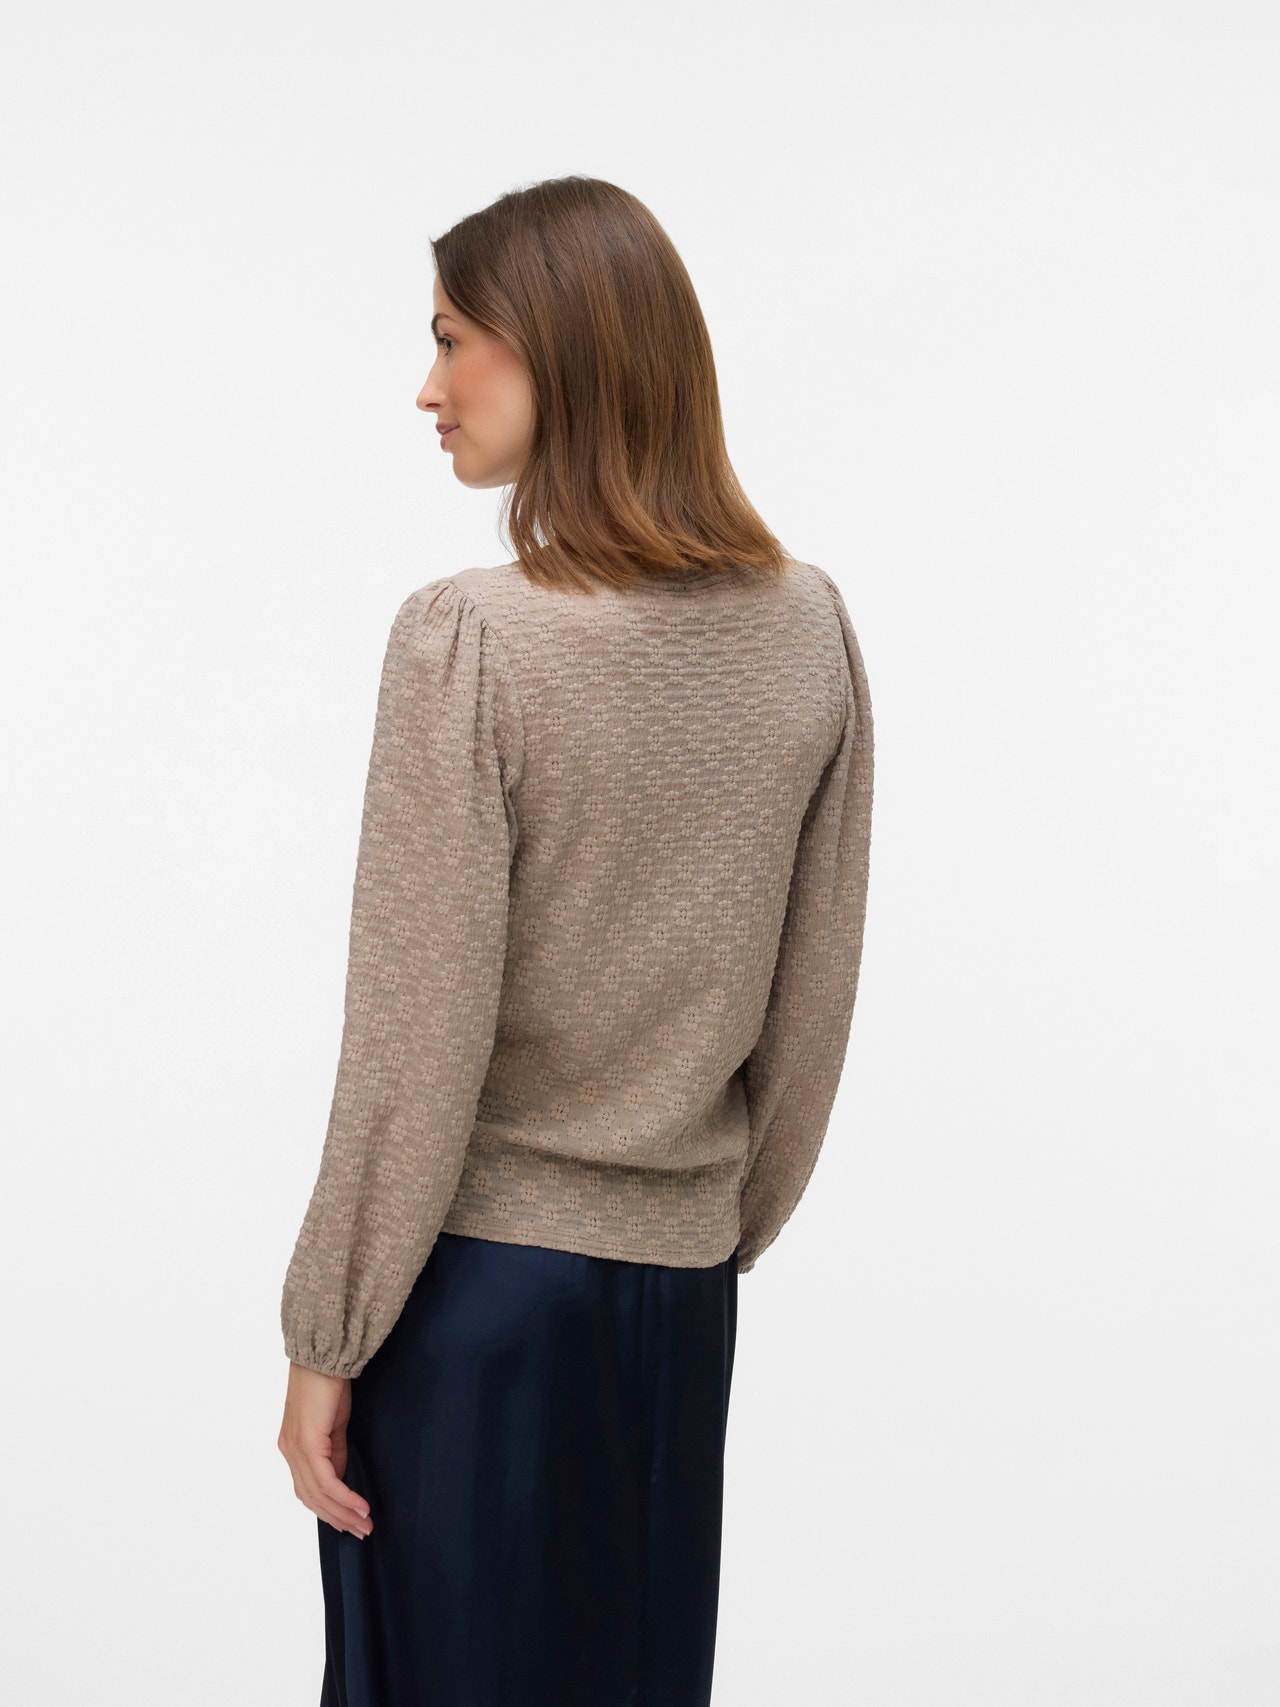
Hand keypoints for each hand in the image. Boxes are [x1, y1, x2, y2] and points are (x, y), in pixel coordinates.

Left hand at [278, 1361, 372, 1537]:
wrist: (321, 1355)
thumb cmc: (327, 1382)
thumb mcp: (333, 1424)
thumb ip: (334, 1452)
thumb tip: (340, 1478)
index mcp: (293, 1446)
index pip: (309, 1490)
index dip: (330, 1510)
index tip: (351, 1523)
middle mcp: (289, 1451)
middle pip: (312, 1498)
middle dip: (338, 1519)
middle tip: (362, 1532)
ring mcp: (295, 1448)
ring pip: (317, 1494)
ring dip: (343, 1513)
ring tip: (365, 1524)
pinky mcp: (307, 1443)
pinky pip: (325, 1481)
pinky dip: (344, 1496)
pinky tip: (361, 1506)